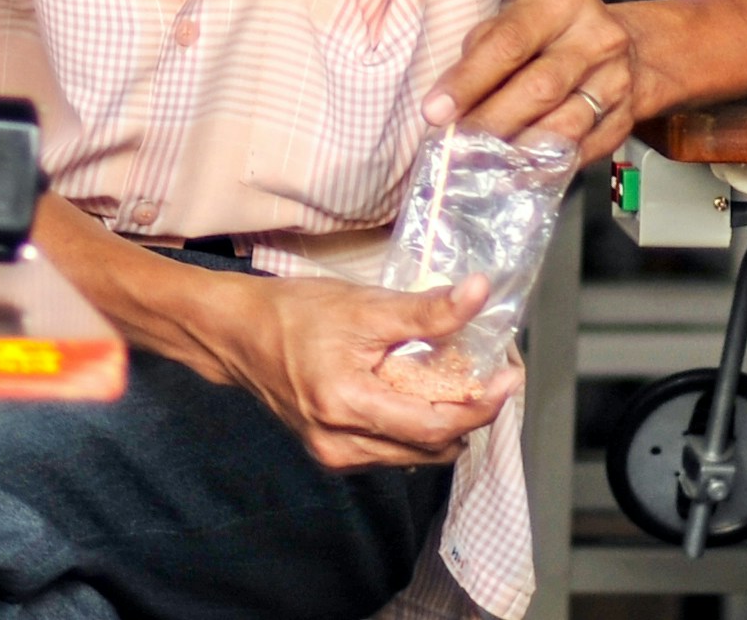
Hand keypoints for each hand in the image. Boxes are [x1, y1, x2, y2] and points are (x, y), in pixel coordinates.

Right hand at [191, 270, 519, 469]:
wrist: (237, 334)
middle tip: (493, 378)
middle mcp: (341, 444)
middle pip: (429, 446)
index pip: (433, 425)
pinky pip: (391, 450)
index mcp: (347, 406)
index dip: (478, 407)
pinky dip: (416, 427)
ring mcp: (335, 455)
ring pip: (413, 454)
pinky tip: (422, 396)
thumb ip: (426, 310)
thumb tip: (480, 293)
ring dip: (445, 424)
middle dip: (469, 415)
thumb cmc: (294, 314)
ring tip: (461, 384)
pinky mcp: (332, 453)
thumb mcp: (363, 305)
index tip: (509, 379)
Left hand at [433, 0, 653, 164]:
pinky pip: (581, 152)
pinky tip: (516, 176)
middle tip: (455, 146)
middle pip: (539, 87)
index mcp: (563, 1)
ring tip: (481, 166)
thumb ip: (484, 51)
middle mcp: (598, 38)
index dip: (469, 80)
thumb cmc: (554, 34)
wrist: (630, 50)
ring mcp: (617, 81)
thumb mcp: (521, 20)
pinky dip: (544, 169)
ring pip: (563, 127)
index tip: (436, 111)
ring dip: (517, 151)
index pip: (510, 41)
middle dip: (491, 121)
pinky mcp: (625, 121)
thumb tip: (447, 105)